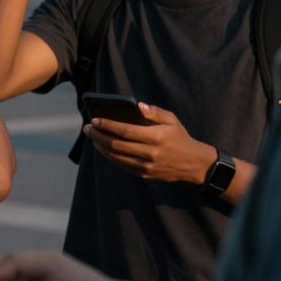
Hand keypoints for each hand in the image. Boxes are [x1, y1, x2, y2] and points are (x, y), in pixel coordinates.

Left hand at [83, 103, 214, 183]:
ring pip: (116, 156)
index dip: (107, 125)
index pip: (125, 131)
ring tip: (92, 136)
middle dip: (98, 135)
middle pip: (116, 144)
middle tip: (87, 128)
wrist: (193, 164)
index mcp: (156, 137)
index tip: (94, 120)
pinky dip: (109, 155)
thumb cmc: (179, 137)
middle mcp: (150, 153)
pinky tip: (102, 147)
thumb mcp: (171, 120)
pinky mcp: (144, 174)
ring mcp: (146, 166)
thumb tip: (137, 105)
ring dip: (100, 146)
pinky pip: (121, 164)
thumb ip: (154, 112)